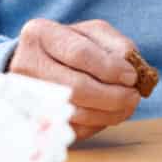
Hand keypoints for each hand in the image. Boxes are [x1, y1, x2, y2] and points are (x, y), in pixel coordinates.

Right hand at [8, 18, 140, 139]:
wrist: (33, 64)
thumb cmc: (68, 46)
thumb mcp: (91, 34)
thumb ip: (115, 44)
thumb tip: (131, 66)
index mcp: (41, 35)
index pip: (80, 54)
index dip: (110, 68)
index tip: (132, 76)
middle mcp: (27, 64)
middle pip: (77, 87)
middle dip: (114, 95)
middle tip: (134, 96)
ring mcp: (28, 95)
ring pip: (76, 112)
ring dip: (109, 113)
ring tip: (127, 107)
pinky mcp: (34, 118)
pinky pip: (72, 128)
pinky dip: (97, 124)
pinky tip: (109, 114)